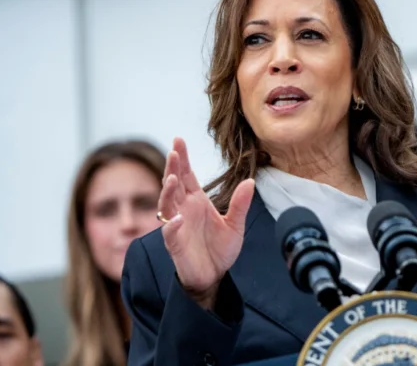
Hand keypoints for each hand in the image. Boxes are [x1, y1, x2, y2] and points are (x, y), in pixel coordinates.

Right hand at [159, 137, 254, 308]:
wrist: (214, 276)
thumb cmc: (220, 249)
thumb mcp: (235, 225)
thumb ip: (240, 204)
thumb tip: (250, 181)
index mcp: (197, 201)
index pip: (187, 175)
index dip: (183, 158)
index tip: (179, 140)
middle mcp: (183, 209)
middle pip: (173, 184)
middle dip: (172, 167)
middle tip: (174, 151)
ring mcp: (177, 226)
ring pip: (166, 204)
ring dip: (168, 191)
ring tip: (173, 179)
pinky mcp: (175, 244)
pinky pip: (169, 232)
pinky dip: (171, 225)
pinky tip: (176, 218)